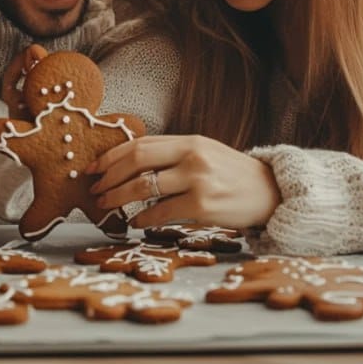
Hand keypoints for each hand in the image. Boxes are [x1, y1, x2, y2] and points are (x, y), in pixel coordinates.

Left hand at [85, 135, 280, 229]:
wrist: (270, 192)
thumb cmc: (231, 175)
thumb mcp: (204, 154)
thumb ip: (172, 155)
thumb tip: (129, 165)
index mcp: (189, 141)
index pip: (139, 144)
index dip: (110, 156)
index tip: (92, 168)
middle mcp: (192, 156)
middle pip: (136, 161)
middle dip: (108, 177)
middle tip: (95, 190)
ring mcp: (197, 181)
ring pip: (143, 188)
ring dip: (118, 198)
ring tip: (107, 206)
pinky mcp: (202, 206)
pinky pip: (161, 214)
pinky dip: (142, 220)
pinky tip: (135, 223)